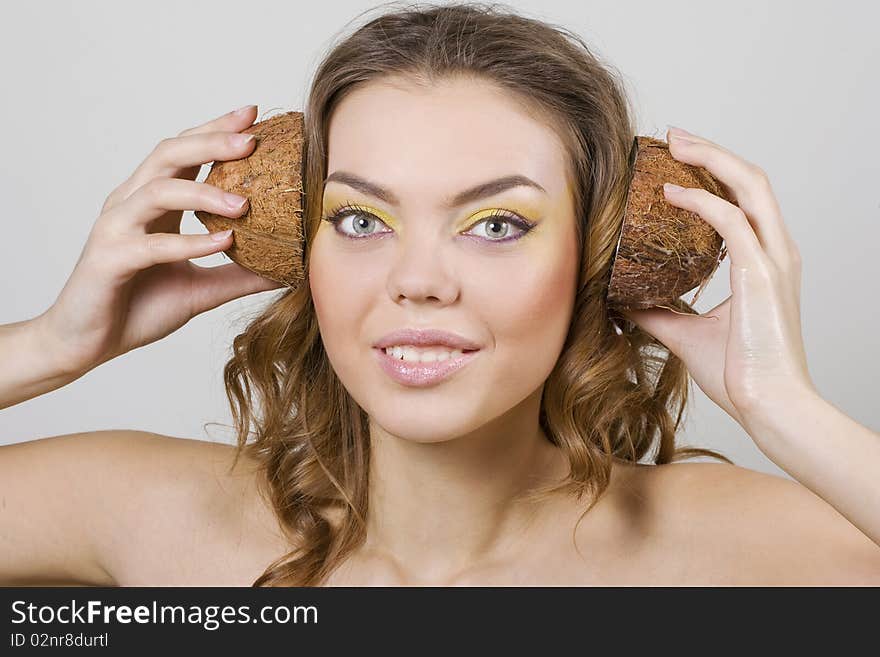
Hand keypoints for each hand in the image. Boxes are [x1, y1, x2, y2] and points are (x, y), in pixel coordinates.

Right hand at [39, 105, 284, 375]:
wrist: (87, 344)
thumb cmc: (139, 308)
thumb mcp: (202, 290)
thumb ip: (240, 275)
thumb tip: (288, 269)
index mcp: (152, 204)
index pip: (184, 153)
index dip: (215, 131)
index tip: (254, 116)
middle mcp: (131, 205)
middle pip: (168, 154)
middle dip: (212, 142)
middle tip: (252, 138)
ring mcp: (116, 228)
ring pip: (158, 190)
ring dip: (204, 192)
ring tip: (245, 203)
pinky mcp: (108, 259)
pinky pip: (152, 244)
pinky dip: (189, 242)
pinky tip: (223, 242)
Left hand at [620, 126, 816, 429]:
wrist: (769, 407)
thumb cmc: (740, 374)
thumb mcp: (686, 333)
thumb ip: (658, 311)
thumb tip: (620, 300)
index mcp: (764, 261)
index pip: (744, 199)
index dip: (714, 172)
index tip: (675, 160)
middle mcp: (775, 252)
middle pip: (750, 178)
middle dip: (711, 151)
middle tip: (672, 137)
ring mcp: (774, 261)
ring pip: (749, 186)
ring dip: (711, 159)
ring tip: (675, 145)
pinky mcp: (762, 276)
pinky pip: (731, 222)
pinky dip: (701, 201)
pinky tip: (670, 193)